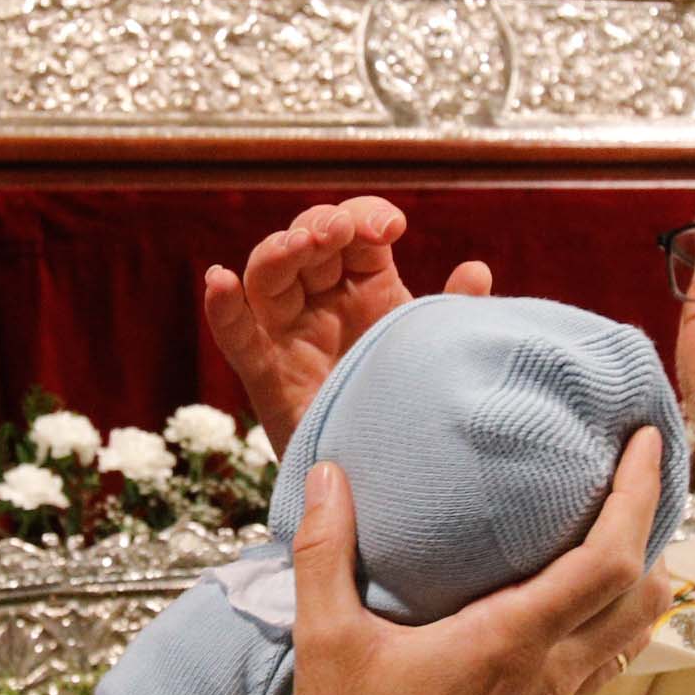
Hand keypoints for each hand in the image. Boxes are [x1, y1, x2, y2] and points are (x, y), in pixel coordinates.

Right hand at [199, 198, 491, 443]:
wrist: (393, 478)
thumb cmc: (414, 403)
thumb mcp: (436, 351)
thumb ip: (453, 312)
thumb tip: (476, 268)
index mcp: (365, 286)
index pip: (355, 231)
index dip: (367, 216)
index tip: (392, 229)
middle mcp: (322, 303)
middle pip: (306, 243)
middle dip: (322, 227)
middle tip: (342, 232)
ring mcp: (290, 336)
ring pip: (268, 277)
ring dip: (279, 251)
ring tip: (300, 245)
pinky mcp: (268, 377)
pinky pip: (239, 340)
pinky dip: (225, 309)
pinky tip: (218, 280)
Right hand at [213, 435, 669, 694]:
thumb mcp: (326, 641)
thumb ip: (327, 551)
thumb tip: (325, 474)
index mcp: (509, 643)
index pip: (608, 560)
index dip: (637, 495)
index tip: (642, 444)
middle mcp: (548, 675)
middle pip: (643, 593)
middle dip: (654, 525)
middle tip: (639, 471)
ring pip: (634, 633)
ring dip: (642, 576)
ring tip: (620, 525)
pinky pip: (605, 663)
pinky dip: (616, 619)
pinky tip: (582, 599)